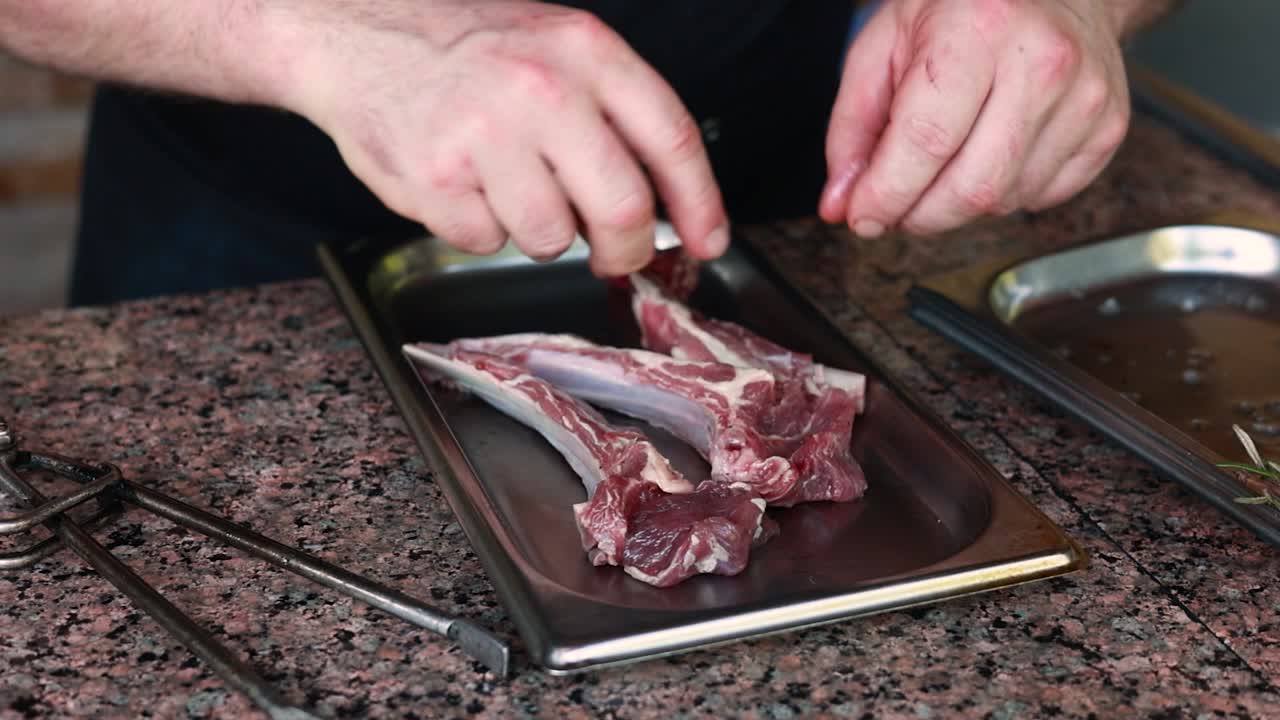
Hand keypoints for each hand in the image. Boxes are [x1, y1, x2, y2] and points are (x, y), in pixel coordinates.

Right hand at [279, 1, 728, 274]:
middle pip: (622, 209)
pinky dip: (479, 227)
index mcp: (585, 50)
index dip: (699, 203)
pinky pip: (486, 242)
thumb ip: (613, 112)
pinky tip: (462, 183)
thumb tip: (663, 204)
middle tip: (613, 254)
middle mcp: (542, 90)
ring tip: (508, 184)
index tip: (709, 242)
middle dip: (624, 249)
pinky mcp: (435, 178)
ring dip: (538, 230)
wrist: (358, 30)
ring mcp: (485, 136)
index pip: (672, 138)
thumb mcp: (556, 46)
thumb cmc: (468, 46)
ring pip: (551, 238)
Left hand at [819, 0, 1130, 236]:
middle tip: (894, 207)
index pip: (926, 142)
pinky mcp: (1108, 127)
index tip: (861, 216)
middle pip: (971, 188)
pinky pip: (1039, 198)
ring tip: (940, 169)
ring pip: (1003, 201)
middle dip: (918, 216)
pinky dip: (1001, 195)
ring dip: (956, 207)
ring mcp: (1084, 99)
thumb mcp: (885, 44)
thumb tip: (841, 204)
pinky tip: (988, 155)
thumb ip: (853, 127)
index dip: (886, 196)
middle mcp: (1042, 63)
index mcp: (978, 30)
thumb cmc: (962, 8)